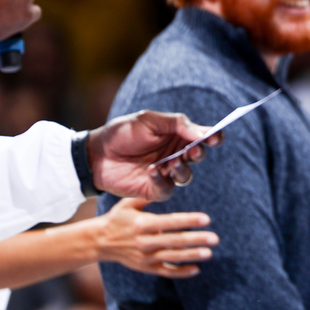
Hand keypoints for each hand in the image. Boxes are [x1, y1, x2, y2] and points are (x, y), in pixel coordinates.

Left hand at [88, 110, 222, 201]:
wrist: (95, 153)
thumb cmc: (122, 133)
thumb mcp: (149, 120)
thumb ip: (177, 124)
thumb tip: (203, 133)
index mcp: (178, 136)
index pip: (204, 137)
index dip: (214, 137)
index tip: (215, 137)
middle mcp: (175, 154)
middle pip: (199, 156)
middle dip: (199, 153)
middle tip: (192, 151)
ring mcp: (165, 173)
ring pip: (186, 176)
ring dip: (182, 169)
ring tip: (170, 163)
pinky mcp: (153, 189)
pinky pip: (167, 190)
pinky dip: (162, 181)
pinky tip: (151, 171)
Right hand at [95, 197, 216, 278]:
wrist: (99, 242)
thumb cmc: (118, 218)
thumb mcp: (128, 204)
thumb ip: (148, 196)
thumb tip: (167, 183)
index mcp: (143, 224)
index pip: (170, 222)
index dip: (188, 220)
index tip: (206, 219)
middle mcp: (144, 242)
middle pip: (174, 241)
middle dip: (195, 240)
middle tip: (215, 238)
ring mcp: (145, 257)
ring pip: (172, 257)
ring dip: (191, 256)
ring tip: (209, 253)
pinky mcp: (146, 268)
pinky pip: (166, 271)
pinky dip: (180, 272)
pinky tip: (196, 269)